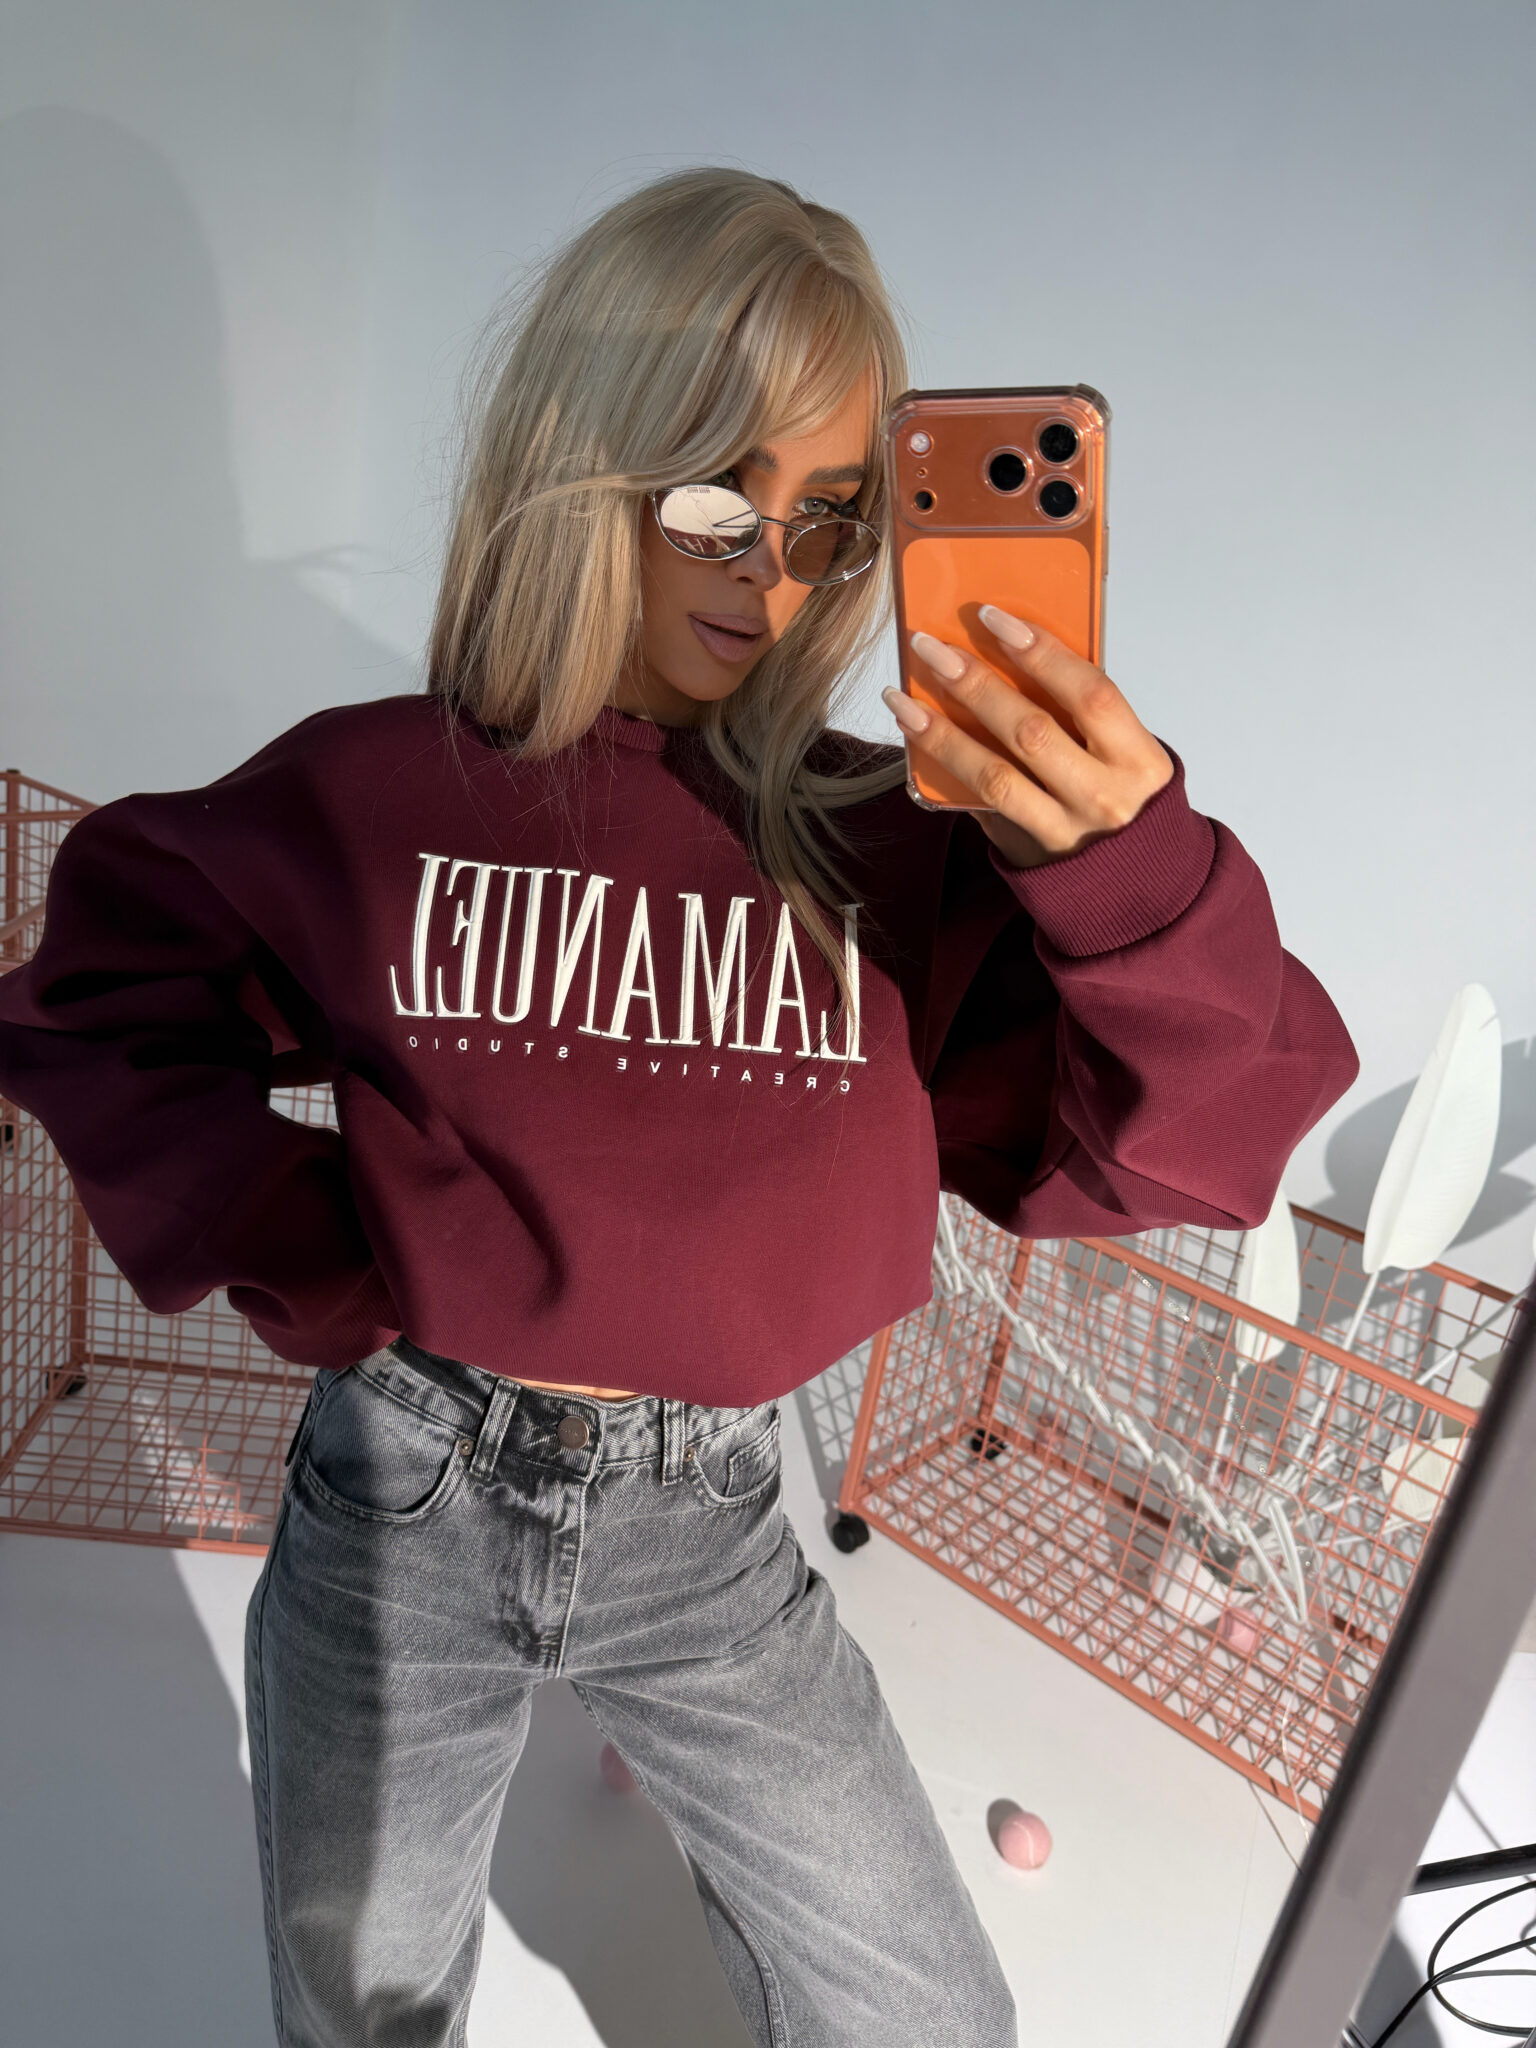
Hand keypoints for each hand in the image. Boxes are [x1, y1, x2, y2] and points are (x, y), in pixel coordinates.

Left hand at [881, 607, 1172, 870]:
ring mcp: (1065, 829)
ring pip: (995, 775)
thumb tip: (1009, 658)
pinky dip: (947, 769)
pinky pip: (982, 805)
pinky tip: (919, 739)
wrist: (1137, 885)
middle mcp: (1103, 796)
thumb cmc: (1126, 801)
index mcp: (1138, 759)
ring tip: (904, 699)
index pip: (1090, 694)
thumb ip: (1083, 715)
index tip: (996, 619)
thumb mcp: (1127, 755)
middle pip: (1031, 731)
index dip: (1042, 653)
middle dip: (975, 683)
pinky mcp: (1030, 852)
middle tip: (931, 648)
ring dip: (943, 732)